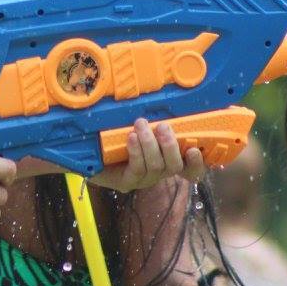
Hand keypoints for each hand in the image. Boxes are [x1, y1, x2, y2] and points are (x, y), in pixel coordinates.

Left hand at [89, 119, 205, 191]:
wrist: (89, 152)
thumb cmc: (120, 136)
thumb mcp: (141, 127)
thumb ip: (155, 122)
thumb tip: (168, 102)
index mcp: (167, 161)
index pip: (190, 169)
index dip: (197, 164)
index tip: (193, 149)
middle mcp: (159, 173)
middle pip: (174, 166)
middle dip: (170, 145)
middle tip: (162, 126)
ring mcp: (143, 180)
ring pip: (156, 166)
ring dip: (149, 143)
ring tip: (140, 124)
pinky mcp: (127, 182)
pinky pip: (136, 169)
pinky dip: (136, 151)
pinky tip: (131, 137)